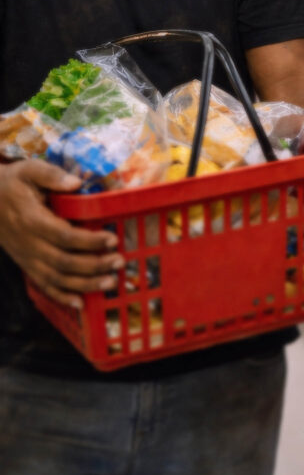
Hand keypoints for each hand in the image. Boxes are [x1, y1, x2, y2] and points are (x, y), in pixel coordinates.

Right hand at [0, 159, 122, 308]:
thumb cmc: (13, 183)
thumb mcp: (29, 170)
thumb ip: (52, 175)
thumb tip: (77, 182)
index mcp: (33, 221)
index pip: (65, 236)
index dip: (90, 241)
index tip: (113, 239)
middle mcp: (30, 244)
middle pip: (64, 262)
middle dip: (94, 265)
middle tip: (120, 261)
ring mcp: (27, 258)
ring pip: (57, 278)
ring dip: (85, 284)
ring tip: (111, 282)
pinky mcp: (26, 265)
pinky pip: (43, 286)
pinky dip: (61, 297)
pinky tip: (80, 304)